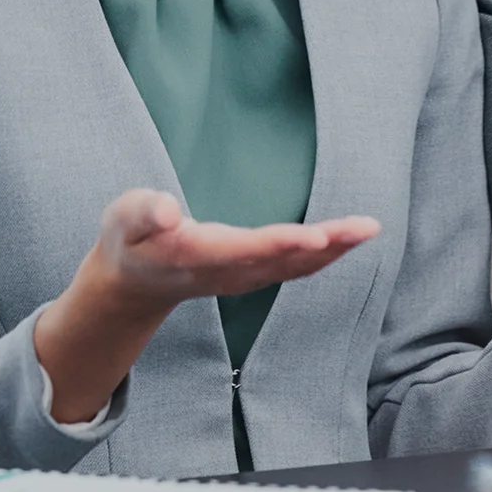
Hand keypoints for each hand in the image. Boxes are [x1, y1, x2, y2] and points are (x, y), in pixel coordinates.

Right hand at [32, 190, 379, 425]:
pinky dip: (325, 254)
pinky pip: (296, 267)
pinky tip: (349, 238)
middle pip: (283, 260)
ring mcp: (243, 277)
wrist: (133, 281)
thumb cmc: (130, 239)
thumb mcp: (124, 218)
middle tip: (364, 228)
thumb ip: (143, 212)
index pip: (245, 251)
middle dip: (325, 245)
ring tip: (367, 229)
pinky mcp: (253, 273)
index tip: (315, 236)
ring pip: (296, 267)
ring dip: (334, 250)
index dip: (281, 244)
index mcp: (197, 257)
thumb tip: (166, 209)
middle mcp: (228, 272)